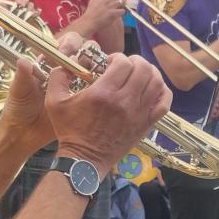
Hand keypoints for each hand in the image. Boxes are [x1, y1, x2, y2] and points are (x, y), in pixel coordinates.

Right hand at [51, 54, 171, 175]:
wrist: (84, 160)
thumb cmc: (69, 130)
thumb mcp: (54, 102)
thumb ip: (58, 77)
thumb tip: (66, 61)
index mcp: (103, 93)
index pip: (123, 63)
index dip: (118, 57)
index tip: (109, 63)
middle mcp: (124, 102)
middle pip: (143, 69)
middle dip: (135, 61)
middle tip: (126, 66)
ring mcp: (138, 114)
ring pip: (157, 83)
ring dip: (150, 73)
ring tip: (139, 74)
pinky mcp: (146, 124)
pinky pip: (164, 103)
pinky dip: (163, 91)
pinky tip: (152, 89)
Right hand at [81, 0, 126, 31]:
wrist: (87, 22)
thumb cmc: (90, 15)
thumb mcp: (93, 2)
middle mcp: (105, 0)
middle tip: (124, 0)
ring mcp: (108, 6)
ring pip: (122, 1)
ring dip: (123, 4)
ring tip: (122, 7)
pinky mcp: (111, 13)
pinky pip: (122, 11)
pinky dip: (122, 12)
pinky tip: (119, 14)